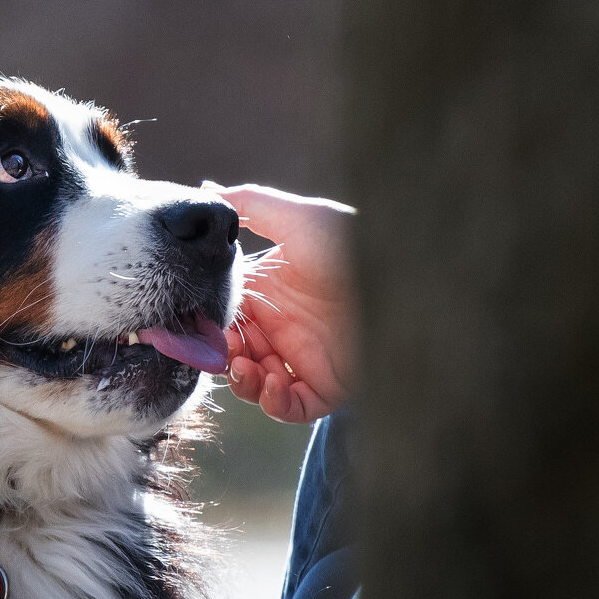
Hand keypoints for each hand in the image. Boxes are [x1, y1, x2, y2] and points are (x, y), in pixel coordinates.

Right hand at [204, 182, 357, 422]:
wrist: (401, 275)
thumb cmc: (350, 242)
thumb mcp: (296, 217)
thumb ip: (248, 204)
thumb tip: (205, 190)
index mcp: (269, 295)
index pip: (224, 317)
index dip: (208, 325)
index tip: (198, 325)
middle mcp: (282, 329)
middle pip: (234, 355)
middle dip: (221, 357)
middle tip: (223, 351)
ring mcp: (303, 360)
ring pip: (255, 385)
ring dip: (242, 381)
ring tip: (246, 367)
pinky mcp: (327, 387)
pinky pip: (291, 408)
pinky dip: (273, 402)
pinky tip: (272, 381)